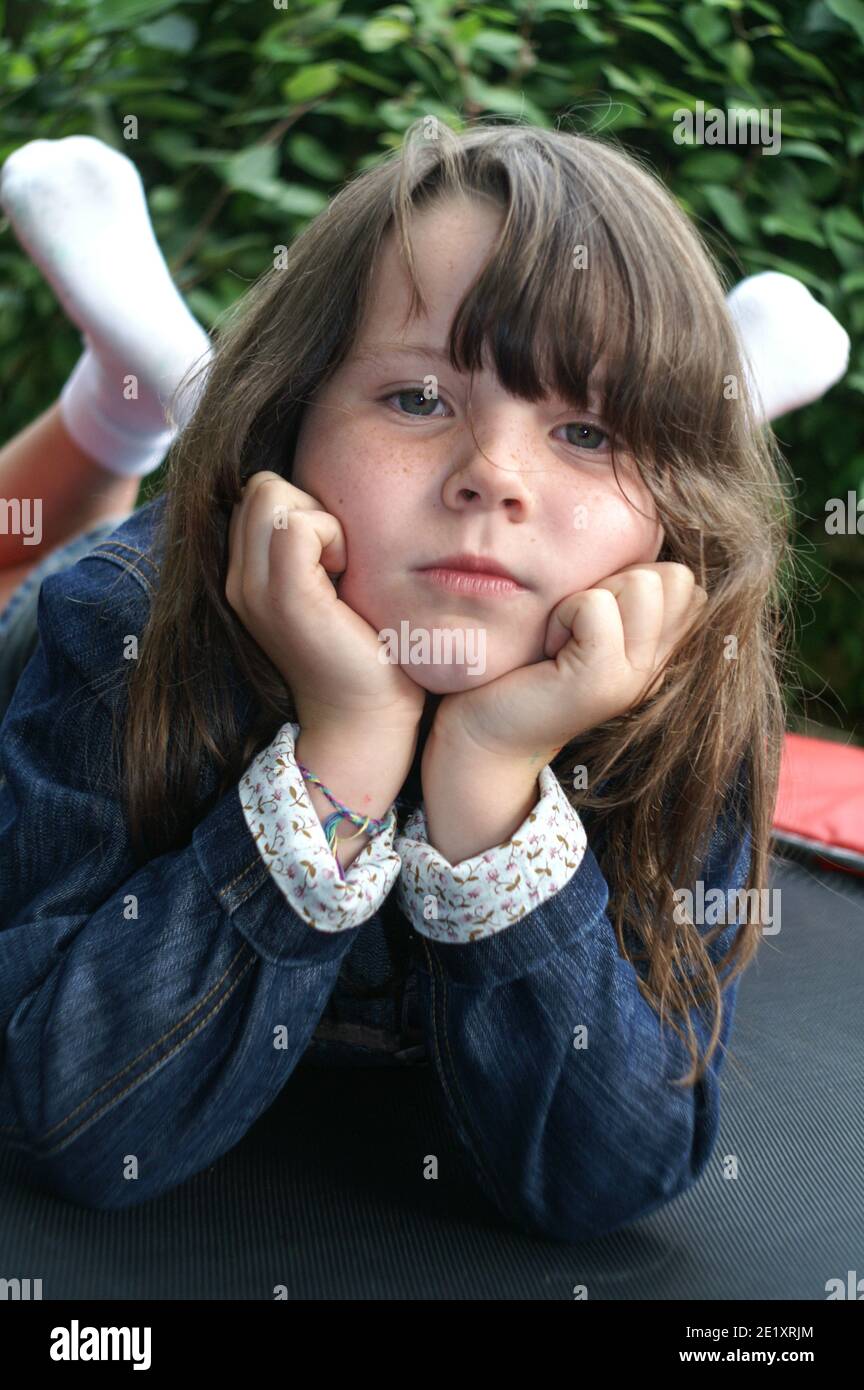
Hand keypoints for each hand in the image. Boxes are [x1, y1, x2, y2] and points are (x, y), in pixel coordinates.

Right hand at [225, 471, 424, 732]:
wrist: (366, 718)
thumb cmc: (366, 650)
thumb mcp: (329, 586)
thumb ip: (313, 544)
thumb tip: (330, 497)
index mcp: (247, 576)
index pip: (257, 493)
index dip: (302, 507)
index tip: (334, 557)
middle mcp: (239, 581)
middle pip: (260, 486)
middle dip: (308, 505)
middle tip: (339, 560)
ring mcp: (254, 589)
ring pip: (271, 494)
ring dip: (320, 519)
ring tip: (342, 570)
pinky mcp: (283, 597)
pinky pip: (296, 524)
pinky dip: (331, 536)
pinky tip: (347, 576)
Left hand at [432, 563, 707, 763]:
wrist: (482, 733)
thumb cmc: (524, 665)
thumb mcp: (582, 620)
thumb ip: (619, 593)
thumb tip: (635, 536)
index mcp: (659, 650)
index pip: (685, 581)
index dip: (634, 577)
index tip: (590, 617)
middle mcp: (658, 667)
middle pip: (673, 576)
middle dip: (616, 582)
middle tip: (575, 627)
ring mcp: (636, 677)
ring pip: (642, 583)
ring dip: (587, 595)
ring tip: (561, 637)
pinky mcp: (601, 681)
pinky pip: (595, 605)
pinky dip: (564, 613)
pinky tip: (548, 647)